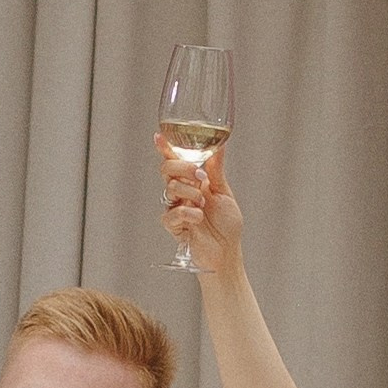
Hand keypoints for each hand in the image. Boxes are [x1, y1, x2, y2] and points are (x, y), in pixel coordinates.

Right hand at [156, 133, 241, 275]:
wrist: (227, 251)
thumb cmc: (227, 225)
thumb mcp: (224, 192)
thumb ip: (216, 170)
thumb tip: (219, 145)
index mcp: (192, 181)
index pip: (175, 161)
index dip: (166, 149)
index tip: (159, 137)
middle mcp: (182, 193)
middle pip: (167, 170)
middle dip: (183, 168)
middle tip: (200, 177)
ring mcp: (176, 208)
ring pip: (169, 188)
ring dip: (189, 192)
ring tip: (203, 203)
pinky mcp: (174, 226)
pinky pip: (171, 214)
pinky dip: (187, 213)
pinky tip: (198, 218)